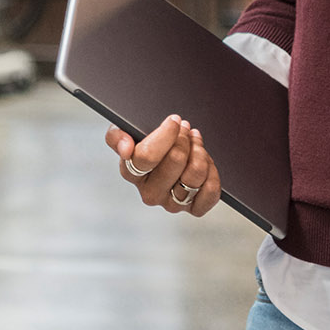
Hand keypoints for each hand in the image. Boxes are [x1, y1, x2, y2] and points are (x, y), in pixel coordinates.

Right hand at [105, 115, 222, 216]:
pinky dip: (212, 174)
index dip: (165, 135)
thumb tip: (126, 150)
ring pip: (193, 176)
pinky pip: (210, 193)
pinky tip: (206, 162)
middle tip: (185, 128)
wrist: (167, 152)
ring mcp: (172, 203)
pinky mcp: (193, 208)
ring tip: (196, 141)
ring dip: (199, 152)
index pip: (147, 156)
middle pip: (175, 161)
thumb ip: (117, 136)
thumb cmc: (144, 141)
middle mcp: (149, 193)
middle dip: (184, 139)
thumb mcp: (125, 131)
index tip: (174, 120)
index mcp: (131, 173)